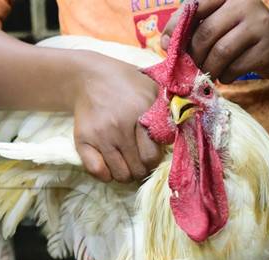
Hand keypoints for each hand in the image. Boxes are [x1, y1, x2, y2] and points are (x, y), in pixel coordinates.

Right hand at [73, 53, 161, 182]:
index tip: (151, 153)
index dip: (154, 160)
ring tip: (126, 160)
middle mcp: (119, 126)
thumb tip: (185, 136)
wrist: (89, 76)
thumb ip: (169, 113)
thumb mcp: (153, 90)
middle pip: (137, 170)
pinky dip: (106, 173)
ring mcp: (100, 134)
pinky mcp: (82, 140)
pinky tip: (110, 163)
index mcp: (140, 112)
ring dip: (125, 172)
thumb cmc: (128, 84)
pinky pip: (98, 172)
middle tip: (138, 159)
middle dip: (141, 168)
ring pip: (120, 175)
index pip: (151, 157)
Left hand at [161, 0, 268, 82]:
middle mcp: (244, 3)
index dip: (176, 28)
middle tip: (190, 69)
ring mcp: (258, 24)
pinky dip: (225, 77)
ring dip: (209, 69)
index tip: (166, 46)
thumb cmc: (243, 35)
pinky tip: (227, 76)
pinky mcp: (267, 48)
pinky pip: (235, 68)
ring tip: (208, 74)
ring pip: (220, 53)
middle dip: (194, 56)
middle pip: (206, 33)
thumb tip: (166, 44)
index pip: (195, 7)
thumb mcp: (221, 23)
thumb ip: (195, 28)